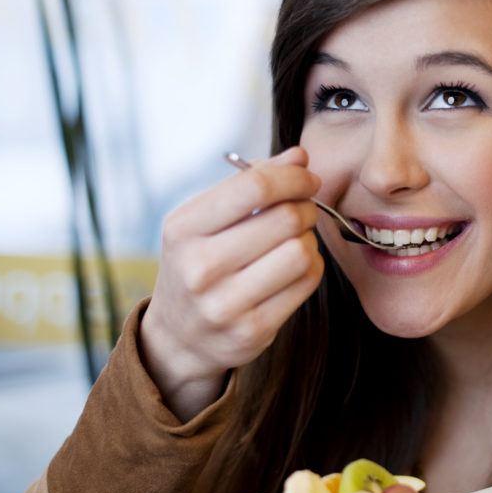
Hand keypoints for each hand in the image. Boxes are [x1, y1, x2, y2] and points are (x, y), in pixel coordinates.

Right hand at [140, 146, 324, 420]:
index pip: (254, 187)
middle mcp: (199, 267)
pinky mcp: (252, 331)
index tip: (307, 178)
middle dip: (306, 207)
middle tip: (303, 210)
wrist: (179, 337)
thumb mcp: (207, 219)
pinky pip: (307, 283)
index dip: (293, 177)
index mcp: (183, 228)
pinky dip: (312, 267)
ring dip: (309, 240)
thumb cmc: (199, 262)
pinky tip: (295, 267)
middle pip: (286, 218)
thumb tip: (300, 156)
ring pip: (301, 252)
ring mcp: (225, 304)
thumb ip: (252, 183)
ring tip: (294, 241)